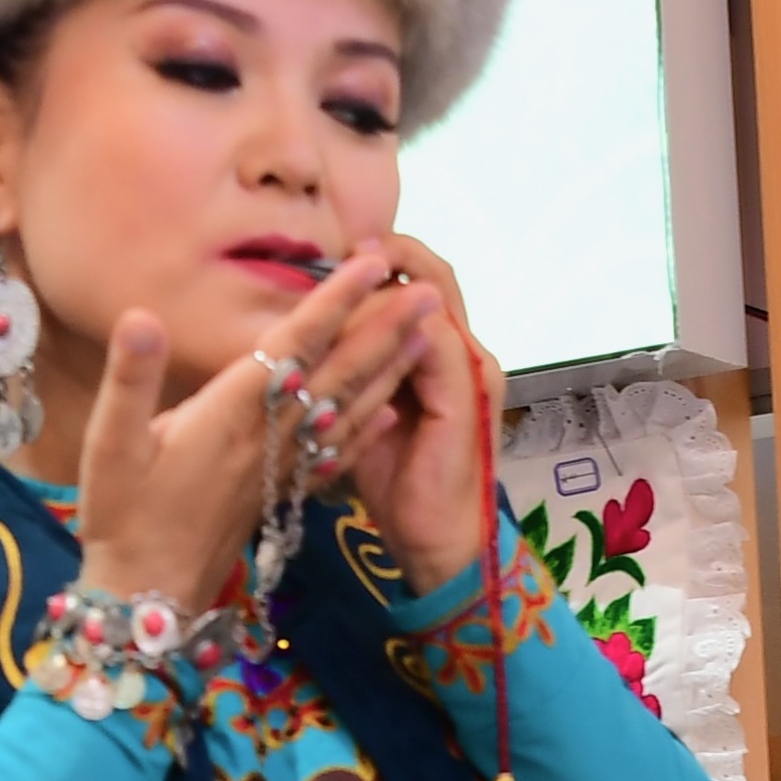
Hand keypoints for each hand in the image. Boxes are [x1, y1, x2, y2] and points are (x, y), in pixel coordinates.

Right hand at [67, 250, 435, 612]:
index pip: (295, 343)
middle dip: (384, 328)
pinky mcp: (281, 494)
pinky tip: (390, 410)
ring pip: (347, 409)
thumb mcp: (108, 444)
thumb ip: (129, 378)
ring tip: (426, 335)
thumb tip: (141, 316)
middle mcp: (269, 436)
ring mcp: (280, 468)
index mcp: (232, 413)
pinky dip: (368, 427)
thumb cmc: (122, 519)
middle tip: (428, 290)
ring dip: (389, 370)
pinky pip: (336, 453)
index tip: (370, 262)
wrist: (148, 598)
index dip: (334, 300)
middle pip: (338, 373)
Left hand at [328, 234, 498, 596]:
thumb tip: (307, 339)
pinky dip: (399, 317)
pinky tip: (364, 307)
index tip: (338, 252)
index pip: (420, 287)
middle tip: (349, 240)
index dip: (384, 262)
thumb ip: (352, 371)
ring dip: (396, 272)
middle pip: (436, 276)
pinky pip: (434, 336)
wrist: (437, 540)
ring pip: (434, 295)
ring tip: (358, 255)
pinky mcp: (467, 391)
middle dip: (393, 251)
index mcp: (444, 358)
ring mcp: (472, 369)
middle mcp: (465, 353)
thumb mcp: (366, 413)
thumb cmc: (398, 484)